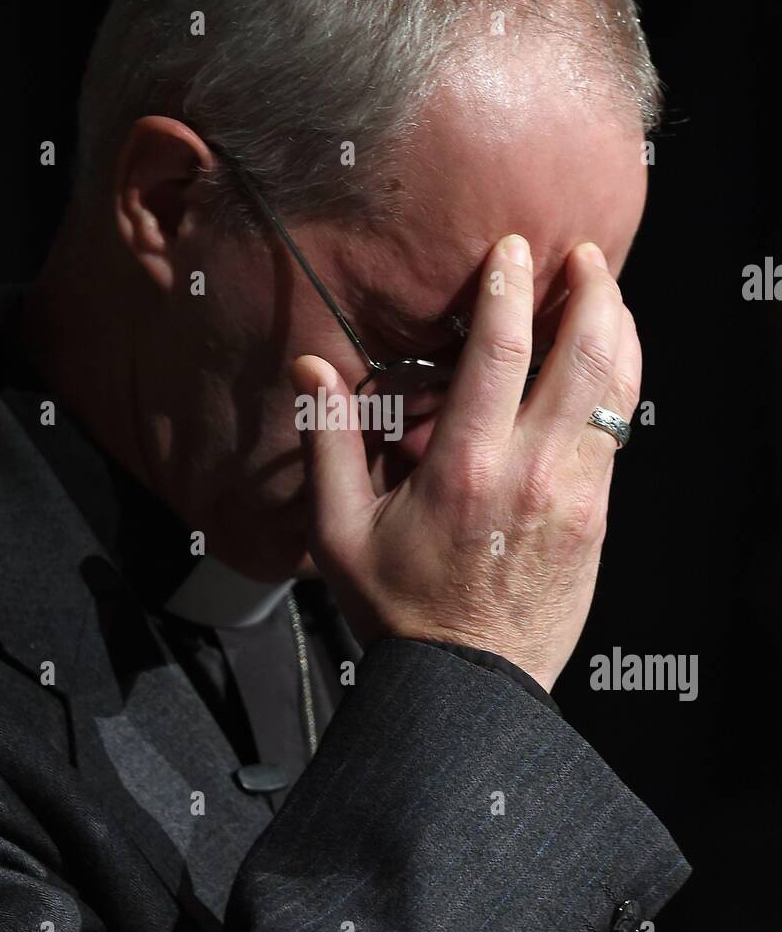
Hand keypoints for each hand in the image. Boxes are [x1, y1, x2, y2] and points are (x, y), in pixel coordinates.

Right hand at [290, 235, 640, 692]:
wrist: (470, 683)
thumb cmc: (401, 609)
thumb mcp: (339, 532)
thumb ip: (328, 442)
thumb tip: (311, 368)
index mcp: (465, 467)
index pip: (501, 351)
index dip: (511, 287)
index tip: (513, 248)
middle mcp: (531, 471)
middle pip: (585, 354)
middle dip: (591, 289)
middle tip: (583, 252)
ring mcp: (575, 493)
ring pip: (617, 388)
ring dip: (617, 328)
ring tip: (605, 291)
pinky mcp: (598, 515)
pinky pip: (619, 429)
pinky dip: (618, 380)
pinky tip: (604, 361)